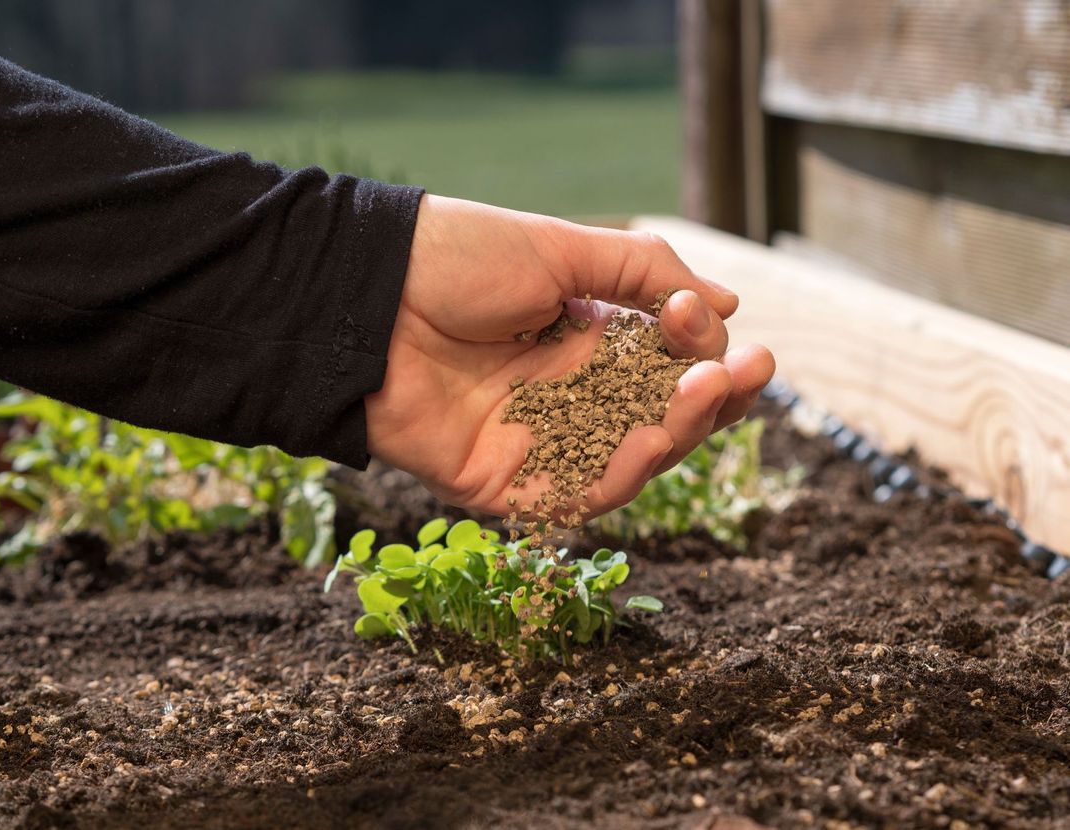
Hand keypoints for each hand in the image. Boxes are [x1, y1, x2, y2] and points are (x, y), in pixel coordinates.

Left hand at [365, 195, 774, 517]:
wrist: (365, 294)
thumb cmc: (456, 260)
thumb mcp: (563, 250)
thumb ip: (648, 274)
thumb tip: (731, 304)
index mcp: (586, 341)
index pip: (668, 366)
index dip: (704, 352)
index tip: (710, 322)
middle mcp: (569, 397)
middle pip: (662, 419)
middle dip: (712, 399)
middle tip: (748, 371)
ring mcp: (538, 444)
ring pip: (631, 462)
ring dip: (678, 432)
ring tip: (704, 392)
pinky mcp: (502, 485)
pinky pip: (574, 497)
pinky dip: (620, 475)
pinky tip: (650, 438)